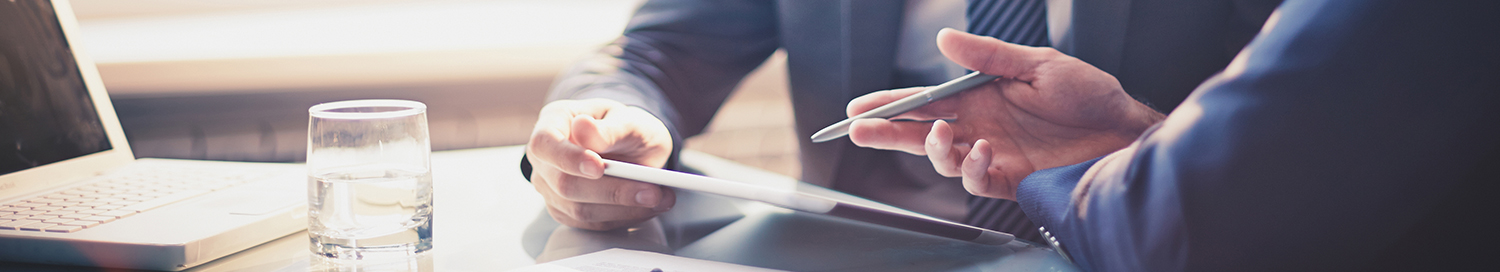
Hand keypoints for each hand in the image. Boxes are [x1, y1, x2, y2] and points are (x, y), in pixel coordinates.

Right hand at [525, 98, 675, 229]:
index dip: (567, 158)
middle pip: (564, 183)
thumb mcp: (627, 119)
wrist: (633, 146)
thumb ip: (609, 128)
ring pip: (579, 210)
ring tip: (661, 198)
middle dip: (612, 191)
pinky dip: (625, 217)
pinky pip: (593, 223)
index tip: (598, 167)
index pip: (544, 144)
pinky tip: (649, 207)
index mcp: (552, 123)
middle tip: (652, 191)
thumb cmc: (625, 127)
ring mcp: (552, 188)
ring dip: (624, 208)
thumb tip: (583, 129)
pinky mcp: (568, 212)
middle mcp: (545, 159)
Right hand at [847, 28, 1162, 199]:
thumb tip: (944, 40)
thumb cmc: (1087, 94)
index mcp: (979, 97)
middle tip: (859, 132)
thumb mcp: (1037, 64)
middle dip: (887, 133)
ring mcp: (993, 154)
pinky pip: (977, 180)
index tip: (859, 109)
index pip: (924, 101)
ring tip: (940, 134)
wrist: (1124, 131)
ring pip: (942, 159)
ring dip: (932, 149)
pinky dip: (972, 168)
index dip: (890, 105)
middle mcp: (979, 126)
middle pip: (920, 133)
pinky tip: (981, 151)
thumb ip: (987, 57)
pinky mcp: (1011, 179)